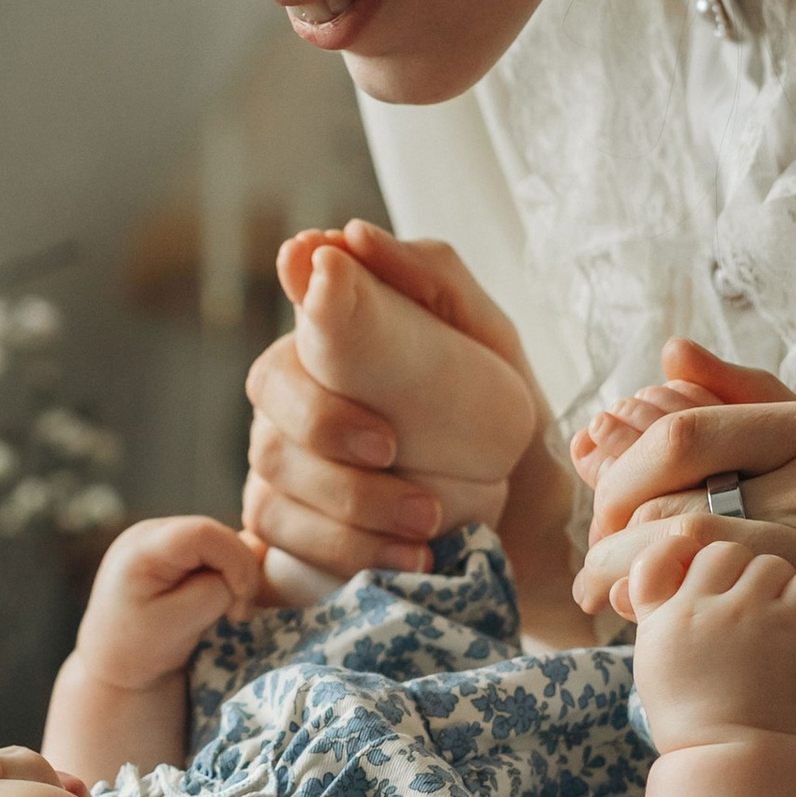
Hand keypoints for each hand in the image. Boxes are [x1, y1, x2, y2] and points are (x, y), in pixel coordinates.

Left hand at [69, 515, 264, 692]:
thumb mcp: (180, 625)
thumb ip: (216, 592)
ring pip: (218, 543)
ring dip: (231, 575)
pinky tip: (215, 602)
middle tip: (236, 614)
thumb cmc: (138, 651)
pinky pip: (210, 552)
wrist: (111, 666)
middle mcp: (148, 532)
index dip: (235, 561)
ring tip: (225, 612)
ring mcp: (158, 538)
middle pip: (215, 534)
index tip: (241, 602)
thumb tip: (243, 571)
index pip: (204, 533)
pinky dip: (222, 575)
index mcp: (140, 548)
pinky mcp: (170, 551)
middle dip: (237, 571)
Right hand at [244, 221, 558, 583]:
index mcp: (342, 335)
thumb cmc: (496, 417)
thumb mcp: (487, 340)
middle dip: (324, 423)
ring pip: (276, 470)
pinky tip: (407, 558)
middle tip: (391, 449)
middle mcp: (300, 391)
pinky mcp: (286, 527)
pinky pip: (281, 535)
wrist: (523, 523)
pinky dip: (344, 549)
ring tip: (427, 519)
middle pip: (271, 388)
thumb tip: (347, 238)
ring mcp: (285, 460)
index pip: (301, 300)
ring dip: (350, 501)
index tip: (329, 289)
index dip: (307, 300)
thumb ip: (431, 278)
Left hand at [573, 341, 795, 744]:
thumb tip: (669, 352)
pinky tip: (656, 623)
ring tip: (604, 595)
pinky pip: (737, 609)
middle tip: (593, 561)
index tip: (603, 495)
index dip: (621, 465)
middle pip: (679, 485)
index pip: (687, 428)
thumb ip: (757, 400)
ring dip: (626, 572)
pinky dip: (680, 611)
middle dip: (612, 524)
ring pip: (695, 545)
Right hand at [627, 537, 795, 751]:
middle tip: (741, 606)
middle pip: (724, 552)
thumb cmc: (690, 714)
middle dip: (734, 573)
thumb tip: (669, 573)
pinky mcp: (792, 627)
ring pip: (768, 563)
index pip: (666, 551)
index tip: (695, 574)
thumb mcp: (654, 658)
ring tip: (771, 618)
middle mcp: (705, 607)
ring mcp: (751, 613)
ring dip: (772, 586)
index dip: (681, 554)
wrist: (730, 755)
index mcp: (665, 616)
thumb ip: (657, 611)